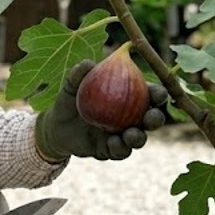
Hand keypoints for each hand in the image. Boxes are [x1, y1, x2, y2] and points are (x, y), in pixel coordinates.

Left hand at [34, 60, 167, 161]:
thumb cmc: (69, 101)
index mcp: (129, 96)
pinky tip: (114, 142)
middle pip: (151, 118)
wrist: (56, 128)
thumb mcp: (70, 87)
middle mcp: (131, 117)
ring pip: (138, 138)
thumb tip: (88, 63)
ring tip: (131, 134)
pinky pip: (120, 151)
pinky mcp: (111, 150)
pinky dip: (119, 148)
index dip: (158, 94)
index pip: (150, 94)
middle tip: (150, 117)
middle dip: (156, 118)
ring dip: (138, 137)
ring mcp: (122, 135)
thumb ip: (78, 75)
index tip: (158, 94)